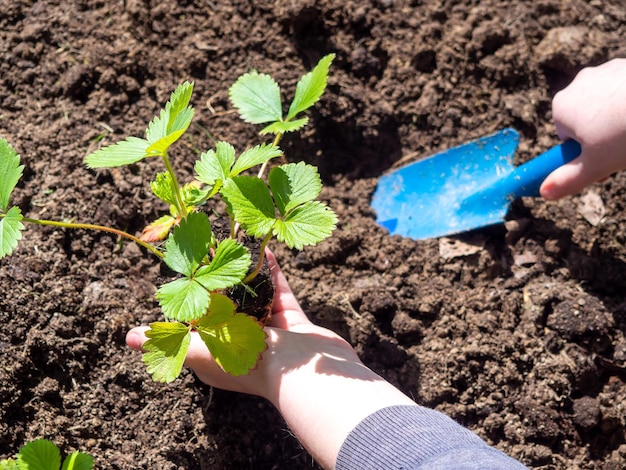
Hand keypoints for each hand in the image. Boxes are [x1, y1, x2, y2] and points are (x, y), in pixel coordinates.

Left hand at [126, 250, 414, 468]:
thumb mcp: (204, 352)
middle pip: (225, 312)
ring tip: (233, 250)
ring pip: (253, 301)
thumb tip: (128, 338)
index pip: (195, 331)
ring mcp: (270, 337)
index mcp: (217, 360)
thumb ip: (172, 340)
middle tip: (206, 256)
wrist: (307, 376)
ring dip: (245, 278)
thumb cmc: (251, 366)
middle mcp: (242, 348)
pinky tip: (264, 252)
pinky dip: (271, 274)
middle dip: (217, 286)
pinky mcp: (292, 324)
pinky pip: (279, 293)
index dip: (187, 308)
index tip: (181, 281)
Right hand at [540, 58, 625, 199]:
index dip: (584, 153)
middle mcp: (578, 83)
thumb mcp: (595, 166)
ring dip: (617, 120)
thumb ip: (567, 180)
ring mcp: (606, 70)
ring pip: (607, 104)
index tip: (602, 163)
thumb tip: (544, 192)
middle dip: (600, 136)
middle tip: (621, 153)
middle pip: (585, 118)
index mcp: (562, 107)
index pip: (566, 137)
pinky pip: (624, 90)